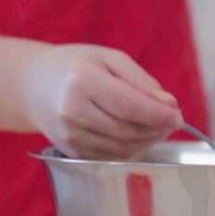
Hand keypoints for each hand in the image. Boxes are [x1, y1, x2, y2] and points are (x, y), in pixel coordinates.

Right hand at [21, 44, 181, 159]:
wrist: (35, 86)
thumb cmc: (78, 66)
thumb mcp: (110, 58)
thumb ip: (142, 81)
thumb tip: (169, 105)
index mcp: (83, 82)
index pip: (130, 106)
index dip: (159, 115)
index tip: (179, 117)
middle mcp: (72, 112)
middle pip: (128, 130)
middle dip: (157, 129)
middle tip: (171, 120)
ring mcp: (70, 136)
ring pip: (123, 148)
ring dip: (148, 141)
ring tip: (156, 126)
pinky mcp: (71, 152)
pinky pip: (112, 157)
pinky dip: (131, 149)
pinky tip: (137, 135)